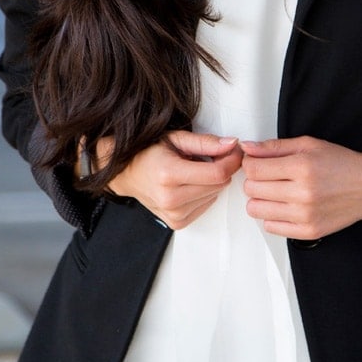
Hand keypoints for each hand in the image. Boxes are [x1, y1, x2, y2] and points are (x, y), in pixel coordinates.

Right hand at [104, 131, 243, 229]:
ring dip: (211, 182)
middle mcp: (170, 198)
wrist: (127, 174)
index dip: (232, 161)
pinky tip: (189, 185)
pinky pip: (206, 206)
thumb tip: (232, 144)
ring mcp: (173, 214)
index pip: (217, 174)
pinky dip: (204, 194)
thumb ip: (205, 142)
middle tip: (210, 157)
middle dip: (222, 169)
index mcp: (169, 174)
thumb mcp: (176, 139)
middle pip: (218, 185)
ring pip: (214, 196)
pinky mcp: (177, 222)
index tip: (234, 151)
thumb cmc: (149, 154)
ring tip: (192, 171)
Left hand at [240, 138, 361, 241]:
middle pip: (252, 189)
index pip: (254, 169)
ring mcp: (306, 215)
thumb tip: (248, 147)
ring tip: (274, 191)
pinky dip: (272, 215)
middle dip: (254, 180)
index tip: (256, 162)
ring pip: (256, 209)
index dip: (250, 163)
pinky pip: (270, 226)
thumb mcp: (309, 144)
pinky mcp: (308, 231)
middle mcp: (303, 193)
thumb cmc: (341, 163)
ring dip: (260, 199)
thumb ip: (274, 147)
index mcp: (302, 167)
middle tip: (267, 176)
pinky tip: (284, 205)